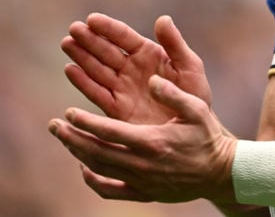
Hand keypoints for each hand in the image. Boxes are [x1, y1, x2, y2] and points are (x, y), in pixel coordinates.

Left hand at [49, 75, 236, 203]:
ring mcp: (141, 182)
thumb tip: (152, 79)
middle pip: (96, 152)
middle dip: (72, 138)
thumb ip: (173, 93)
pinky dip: (94, 180)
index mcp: (152, 142)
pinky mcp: (144, 194)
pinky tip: (84, 168)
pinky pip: (111, 191)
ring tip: (64, 139)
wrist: (221, 172)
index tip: (69, 111)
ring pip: (100, 170)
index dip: (85, 122)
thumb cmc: (208, 136)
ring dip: (78, 154)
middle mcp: (142, 165)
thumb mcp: (196, 109)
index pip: (108, 133)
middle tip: (53, 125)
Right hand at [61, 13, 212, 123]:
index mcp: (149, 54)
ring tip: (67, 43)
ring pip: (97, 69)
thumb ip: (175, 44)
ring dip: (82, 56)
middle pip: (106, 51)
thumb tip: (163, 19)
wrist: (193, 131)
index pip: (124, 37)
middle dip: (89, 39)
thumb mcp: (189, 67)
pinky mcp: (117, 110)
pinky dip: (83, 82)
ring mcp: (122, 88)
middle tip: (73, 29)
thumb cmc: (195, 94)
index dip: (108, 28)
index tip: (91, 19)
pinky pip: (97, 93)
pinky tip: (71, 70)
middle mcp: (131, 69)